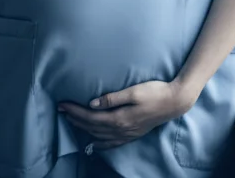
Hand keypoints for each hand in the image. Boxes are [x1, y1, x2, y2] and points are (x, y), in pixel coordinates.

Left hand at [57, 80, 196, 150]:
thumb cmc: (154, 92)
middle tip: (61, 110)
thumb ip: (112, 99)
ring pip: (99, 135)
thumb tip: (92, 103)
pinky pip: (112, 143)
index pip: (90, 116)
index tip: (62, 104)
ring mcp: (127, 134)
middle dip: (75, 118)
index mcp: (119, 118)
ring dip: (84, 128)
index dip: (75, 111)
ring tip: (71, 121)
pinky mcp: (132, 134)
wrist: (174, 102)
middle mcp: (121, 129)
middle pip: (92, 126)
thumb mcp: (133, 92)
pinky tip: (94, 143)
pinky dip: (100, 143)